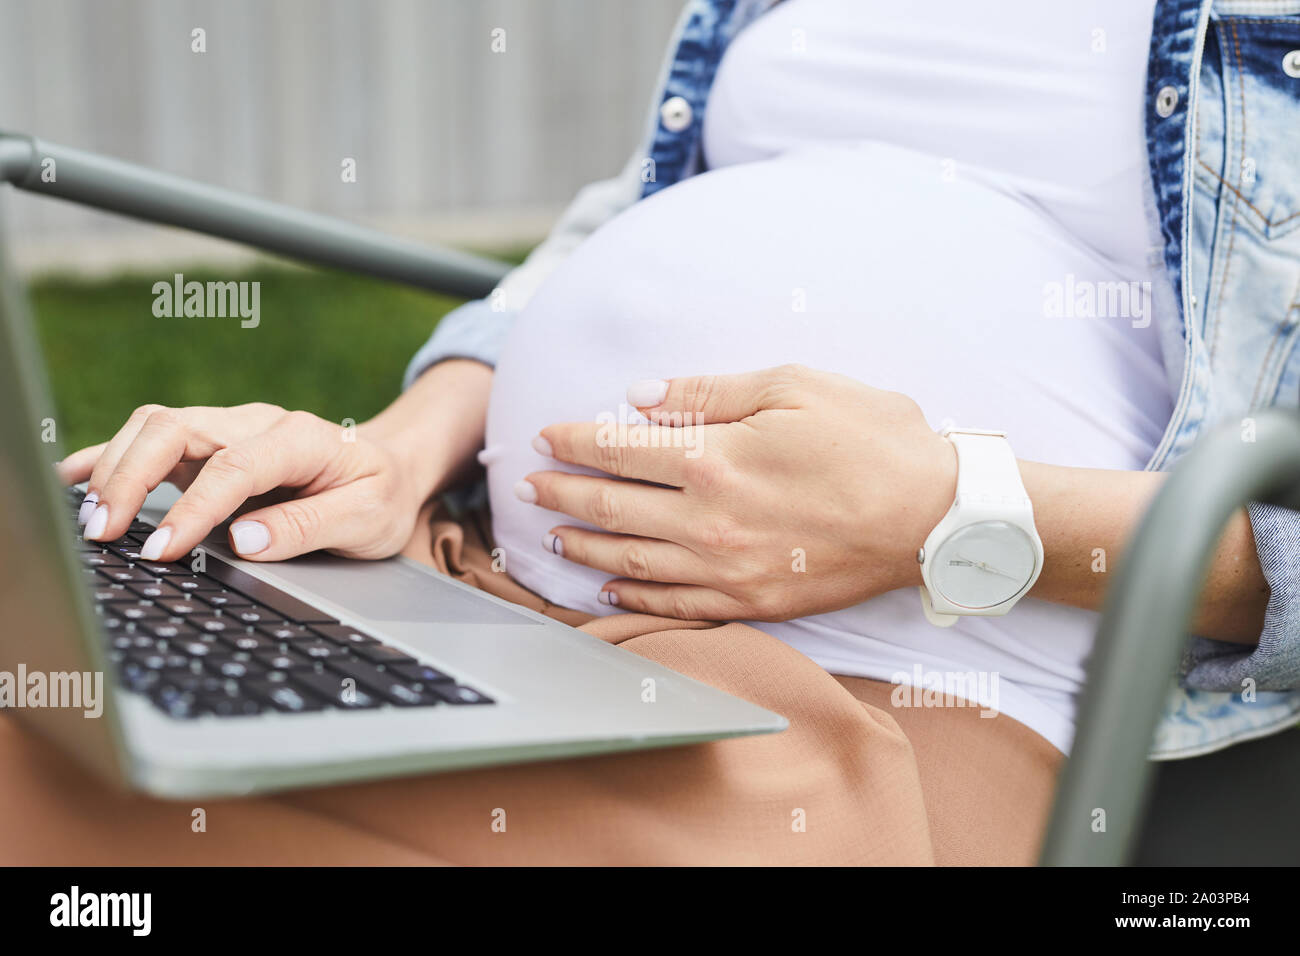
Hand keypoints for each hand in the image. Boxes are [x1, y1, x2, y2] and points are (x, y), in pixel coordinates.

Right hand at [59, 359, 492, 562]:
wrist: (390, 467)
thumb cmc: (381, 494)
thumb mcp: (368, 517)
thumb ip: (308, 527)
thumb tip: (244, 538)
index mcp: (300, 437)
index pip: (233, 468)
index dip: (192, 508)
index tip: (163, 549)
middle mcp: (257, 424)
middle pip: (175, 429)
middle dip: (131, 477)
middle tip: (104, 533)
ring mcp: (230, 431)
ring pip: (155, 428)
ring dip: (116, 468)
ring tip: (92, 520)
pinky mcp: (211, 448)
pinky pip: (153, 439)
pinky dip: (112, 455)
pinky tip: (76, 477)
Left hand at [520, 364, 956, 620]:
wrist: (935, 515)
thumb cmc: (871, 439)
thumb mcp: (793, 387)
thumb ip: (709, 393)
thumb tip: (639, 397)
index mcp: (714, 457)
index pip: (617, 449)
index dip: (574, 441)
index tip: (546, 436)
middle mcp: (708, 519)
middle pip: (609, 509)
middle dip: (560, 495)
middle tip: (527, 486)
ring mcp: (728, 569)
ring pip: (630, 562)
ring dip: (582, 550)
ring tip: (552, 538)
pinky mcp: (753, 602)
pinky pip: (674, 603)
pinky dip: (632, 597)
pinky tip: (609, 590)